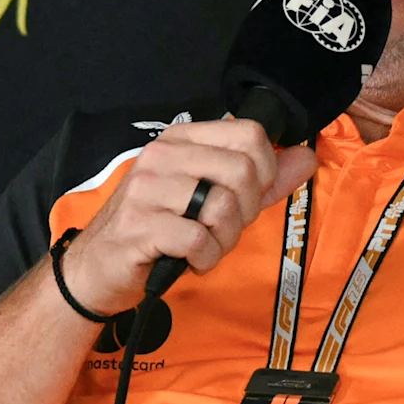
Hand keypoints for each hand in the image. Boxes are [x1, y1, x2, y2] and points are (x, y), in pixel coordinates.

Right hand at [60, 118, 315, 314]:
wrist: (97, 268)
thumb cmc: (157, 230)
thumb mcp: (211, 198)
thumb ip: (261, 180)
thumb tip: (306, 157)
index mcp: (181, 139)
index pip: (249, 135)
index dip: (265, 172)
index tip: (248, 198)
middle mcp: (161, 156)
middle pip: (242, 171)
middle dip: (245, 211)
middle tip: (223, 229)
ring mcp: (146, 190)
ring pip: (222, 207)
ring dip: (224, 239)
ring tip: (204, 246)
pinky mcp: (139, 227)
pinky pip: (198, 240)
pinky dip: (205, 258)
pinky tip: (191, 260)